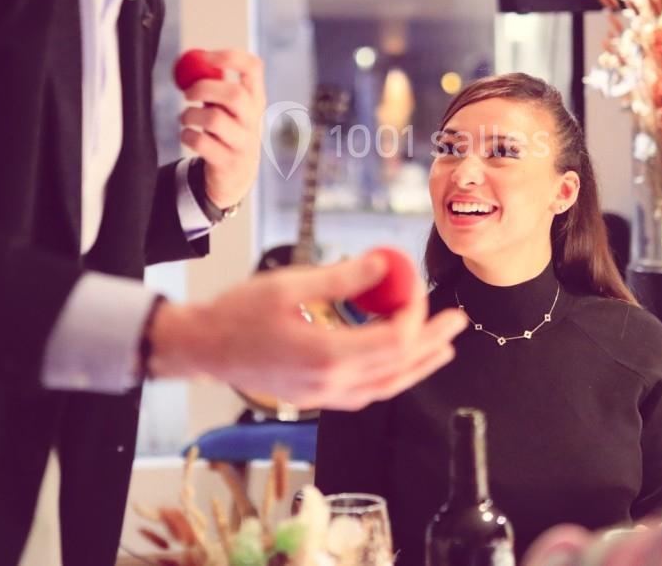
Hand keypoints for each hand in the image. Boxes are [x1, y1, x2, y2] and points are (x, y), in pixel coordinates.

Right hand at [147, 251, 467, 409]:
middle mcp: (332, 383)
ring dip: (418, 365)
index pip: (394, 338)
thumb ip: (342, 278)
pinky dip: (391, 377)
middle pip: (399, 366)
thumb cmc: (238, 315)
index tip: (415, 284)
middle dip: (432, 342)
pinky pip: (368, 393)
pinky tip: (400, 363)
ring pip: (387, 386)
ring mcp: (325, 396)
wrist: (204, 349)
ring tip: (443, 348)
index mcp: (327, 355)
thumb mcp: (290, 285)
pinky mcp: (318, 398)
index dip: (414, 311)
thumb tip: (383, 263)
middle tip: (457, 321)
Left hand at [179, 49, 264, 209]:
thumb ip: (213, 85)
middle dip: (204, 88)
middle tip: (187, 93)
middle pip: (235, 94)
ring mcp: (244, 143)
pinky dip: (187, 136)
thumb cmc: (226, 133)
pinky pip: (202, 143)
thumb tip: (191, 61)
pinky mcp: (229, 162)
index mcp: (255, 99)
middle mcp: (254, 120)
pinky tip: (188, 136)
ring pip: (215, 119)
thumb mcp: (226, 108)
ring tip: (185, 119)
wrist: (235, 177)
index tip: (207, 56)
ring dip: (190, 115)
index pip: (253, 69)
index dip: (231, 57)